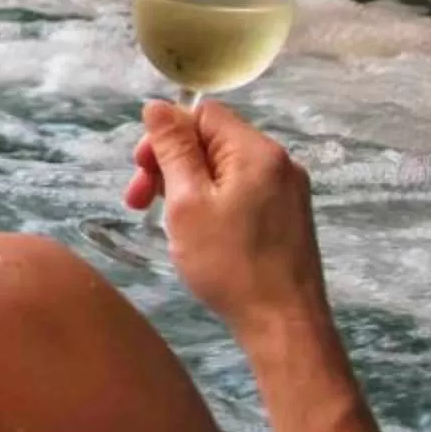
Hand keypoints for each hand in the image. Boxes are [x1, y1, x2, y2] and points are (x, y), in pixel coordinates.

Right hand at [123, 99, 329, 336]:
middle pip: (212, 141)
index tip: (142, 173)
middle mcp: (279, 163)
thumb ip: (172, 149)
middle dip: (170, 164)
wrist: (284, 325)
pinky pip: (242, 191)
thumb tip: (157, 106)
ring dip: (187, 186)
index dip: (165, 136)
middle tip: (141, 203)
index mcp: (257, 152)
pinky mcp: (288, 216)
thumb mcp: (187, 203)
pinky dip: (213, 203)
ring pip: (224, 168)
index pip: (202, 114)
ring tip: (169, 223)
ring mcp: (288, 191)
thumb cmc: (230, 265)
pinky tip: (200, 234)